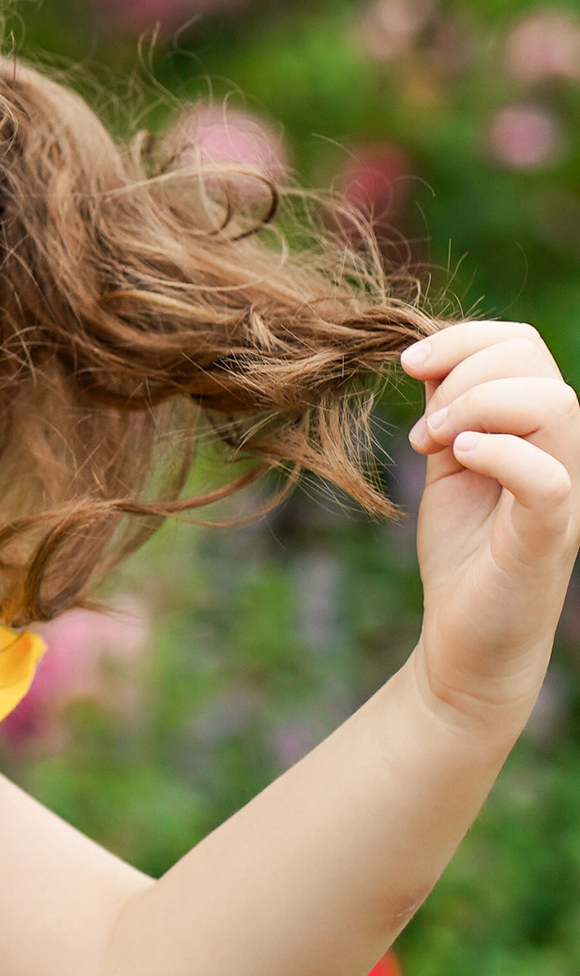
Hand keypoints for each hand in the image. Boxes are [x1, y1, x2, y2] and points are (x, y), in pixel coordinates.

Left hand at [402, 317, 579, 728]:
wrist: (463, 637)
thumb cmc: (462, 550)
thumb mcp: (448, 461)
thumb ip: (450, 407)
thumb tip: (431, 355)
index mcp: (541, 429)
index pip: (521, 342)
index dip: (463, 339)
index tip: (410, 367)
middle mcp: (565, 453)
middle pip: (532, 360)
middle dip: (460, 373)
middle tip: (423, 429)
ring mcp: (566, 492)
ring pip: (554, 404)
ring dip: (475, 406)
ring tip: (433, 445)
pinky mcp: (550, 534)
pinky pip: (546, 475)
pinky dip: (498, 453)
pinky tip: (457, 461)